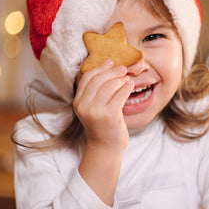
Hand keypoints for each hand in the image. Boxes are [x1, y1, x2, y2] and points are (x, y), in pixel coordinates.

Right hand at [73, 60, 133, 204]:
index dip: (100, 67)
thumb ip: (96, 91)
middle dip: (113, 71)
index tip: (110, 61)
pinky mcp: (109, 116)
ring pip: (110, 85)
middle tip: (123, 68)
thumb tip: (108, 67)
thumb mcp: (93, 108)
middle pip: (99, 79)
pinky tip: (130, 86)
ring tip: (128, 79)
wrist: (106, 147)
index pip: (87, 77)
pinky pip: (120, 94)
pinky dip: (126, 87)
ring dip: (121, 79)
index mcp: (78, 102)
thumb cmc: (103, 125)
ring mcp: (96, 111)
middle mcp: (84, 105)